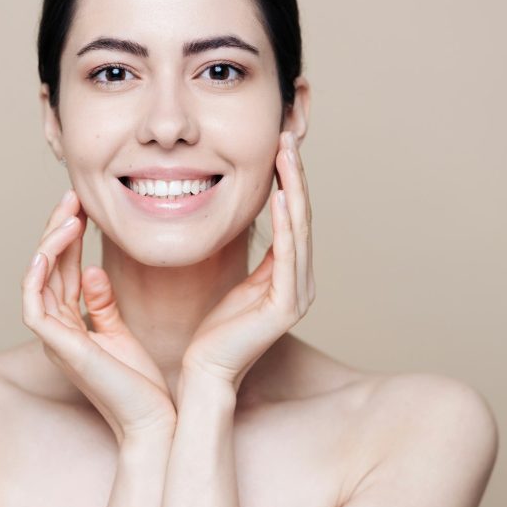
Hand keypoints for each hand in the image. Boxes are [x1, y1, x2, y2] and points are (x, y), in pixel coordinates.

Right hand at [22, 189, 176, 442]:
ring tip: (69, 214)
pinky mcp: (59, 347)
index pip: (63, 269)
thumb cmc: (141, 385)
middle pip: (47, 268)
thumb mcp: (122, 332)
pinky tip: (50, 248)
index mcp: (71, 324)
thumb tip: (94, 270)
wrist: (153, 420)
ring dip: (50, 243)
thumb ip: (103, 303)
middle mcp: (57, 329)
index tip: (84, 206)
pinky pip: (34, 305)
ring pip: (37, 280)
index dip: (69, 236)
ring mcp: (54, 338)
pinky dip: (36, 275)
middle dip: (57, 229)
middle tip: (73, 197)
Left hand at [181, 131, 314, 391]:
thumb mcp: (233, 280)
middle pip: (302, 216)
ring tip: (286, 152)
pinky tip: (281, 193)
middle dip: (294, 174)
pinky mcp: (286, 306)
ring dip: (294, 187)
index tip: (279, 144)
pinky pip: (288, 254)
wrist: (204, 372)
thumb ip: (249, 254)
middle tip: (287, 134)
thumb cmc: (211, 330)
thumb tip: (242, 220)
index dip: (288, 179)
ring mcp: (297, 295)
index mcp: (288, 276)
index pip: (292, 217)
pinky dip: (287, 222)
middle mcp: (300, 282)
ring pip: (300, 229)